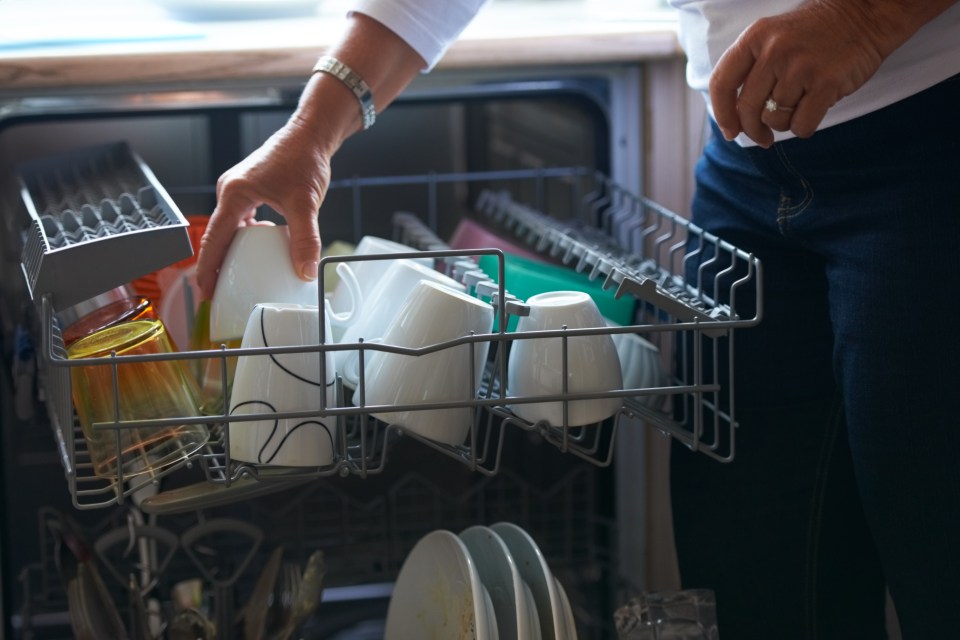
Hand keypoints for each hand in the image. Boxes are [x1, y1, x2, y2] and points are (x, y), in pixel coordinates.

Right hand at [196, 116, 330, 299]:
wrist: (310, 136)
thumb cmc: (302, 158)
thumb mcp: (305, 203)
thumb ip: (306, 239)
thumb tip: (306, 270)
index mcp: (234, 194)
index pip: (214, 240)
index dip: (207, 269)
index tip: (205, 292)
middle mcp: (230, 191)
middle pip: (216, 237)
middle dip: (215, 265)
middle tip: (218, 293)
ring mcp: (238, 191)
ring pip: (228, 230)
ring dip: (230, 252)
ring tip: (234, 277)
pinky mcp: (249, 191)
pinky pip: (239, 221)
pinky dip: (244, 238)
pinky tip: (258, 249)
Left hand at [709, 1, 890, 146]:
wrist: (866, 15)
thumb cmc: (815, 35)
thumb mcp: (774, 38)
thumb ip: (751, 70)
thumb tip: (734, 119)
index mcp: (755, 37)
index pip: (722, 83)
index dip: (722, 114)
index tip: (730, 132)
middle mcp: (774, 50)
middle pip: (747, 109)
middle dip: (753, 131)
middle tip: (763, 138)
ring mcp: (800, 67)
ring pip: (775, 119)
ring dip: (785, 123)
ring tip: (799, 106)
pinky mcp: (826, 83)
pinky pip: (800, 126)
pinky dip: (804, 127)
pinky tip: (813, 111)